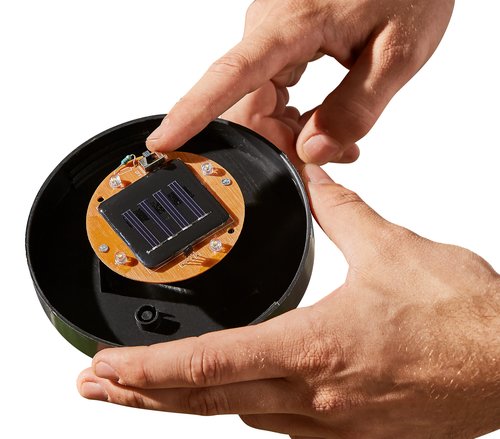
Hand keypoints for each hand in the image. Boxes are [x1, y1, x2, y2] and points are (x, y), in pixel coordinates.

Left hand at [78, 165, 499, 437]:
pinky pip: (277, 425)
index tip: (107, 364)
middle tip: (95, 384)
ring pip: (236, 416)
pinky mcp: (349, 434)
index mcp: (316, 347)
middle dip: (142, 394)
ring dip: (188, 402)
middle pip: (206, 401)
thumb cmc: (464, 318)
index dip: (149, 367)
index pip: (210, 363)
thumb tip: (312, 172)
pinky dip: (238, 407)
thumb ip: (339, 207)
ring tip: (147, 388)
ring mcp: (330, 424)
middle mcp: (314, 397)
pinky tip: (228, 396)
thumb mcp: (391, 248)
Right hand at [146, 0, 453, 165]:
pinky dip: (293, 116)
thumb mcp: (398, 51)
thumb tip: (314, 150)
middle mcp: (270, 27)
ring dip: (290, 132)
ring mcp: (272, 34)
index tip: (163, 140)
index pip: (230, 74)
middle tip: (332, 158)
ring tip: (340, 142)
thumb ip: (356, 106)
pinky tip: (321, 123)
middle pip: (248, 105)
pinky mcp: (280, 41)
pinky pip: (271, 90)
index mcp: (293, 23)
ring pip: (259, 102)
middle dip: (280, 143)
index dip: (193, 112)